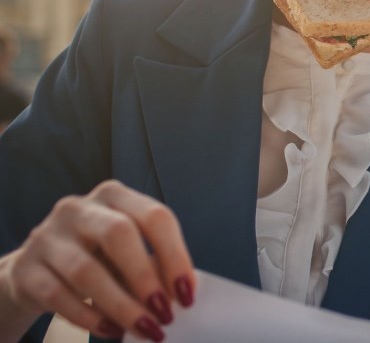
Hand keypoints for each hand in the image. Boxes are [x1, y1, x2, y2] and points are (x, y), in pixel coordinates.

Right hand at [0, 180, 193, 341]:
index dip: (175, 255)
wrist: (35, 271)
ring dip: (121, 305)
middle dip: (146, 277)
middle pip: (119, 234)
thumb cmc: (96, 259)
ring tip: (143, 328)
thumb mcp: (126, 254)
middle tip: (165, 313)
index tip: (187, 294)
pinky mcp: (25, 268)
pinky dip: (89, 317)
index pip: (154, 216)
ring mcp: (48, 236)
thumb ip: (152, 265)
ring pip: (86, 270)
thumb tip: (181, 294)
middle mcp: (79, 208)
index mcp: (114, 196)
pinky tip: (111, 331)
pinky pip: (59, 295)